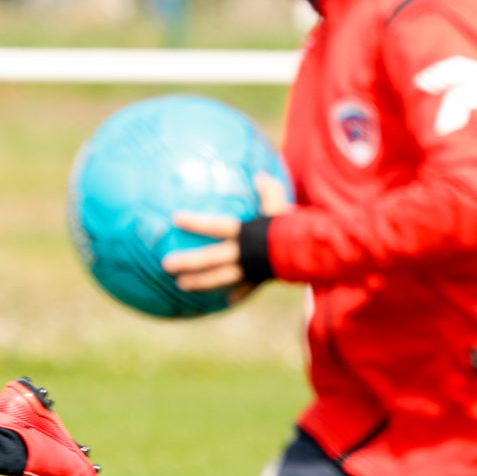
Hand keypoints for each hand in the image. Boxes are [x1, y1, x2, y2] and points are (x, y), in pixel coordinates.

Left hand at [163, 171, 294, 301]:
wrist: (310, 254)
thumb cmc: (293, 226)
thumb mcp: (281, 205)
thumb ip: (269, 190)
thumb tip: (260, 175)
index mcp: (244, 233)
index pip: (215, 226)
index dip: (195, 222)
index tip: (175, 219)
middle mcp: (242, 253)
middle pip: (210, 259)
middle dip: (187, 262)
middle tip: (166, 264)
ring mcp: (250, 270)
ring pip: (219, 279)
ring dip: (199, 282)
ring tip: (180, 285)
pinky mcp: (260, 280)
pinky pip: (245, 289)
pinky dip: (235, 294)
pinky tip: (224, 300)